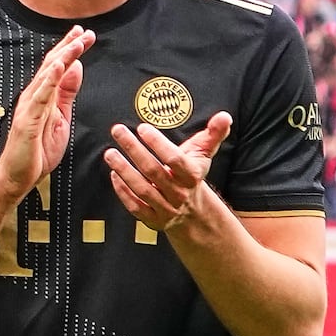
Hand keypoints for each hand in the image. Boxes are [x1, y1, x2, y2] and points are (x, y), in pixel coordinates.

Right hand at [0, 26, 94, 195]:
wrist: (18, 177)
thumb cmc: (37, 150)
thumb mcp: (61, 118)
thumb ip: (66, 94)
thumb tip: (74, 68)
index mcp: (43, 97)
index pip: (58, 68)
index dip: (71, 50)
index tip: (86, 35)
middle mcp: (34, 97)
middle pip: (52, 66)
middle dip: (68, 47)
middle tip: (84, 30)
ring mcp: (29, 108)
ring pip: (47, 76)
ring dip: (63, 57)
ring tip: (77, 41)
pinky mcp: (27, 121)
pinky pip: (40, 97)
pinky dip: (50, 79)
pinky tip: (59, 66)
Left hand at [107, 108, 231, 230]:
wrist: (193, 212)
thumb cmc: (192, 176)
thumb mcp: (204, 155)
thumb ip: (214, 134)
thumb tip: (224, 116)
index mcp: (192, 176)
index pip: (175, 159)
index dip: (158, 144)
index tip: (143, 129)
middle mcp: (179, 193)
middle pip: (154, 171)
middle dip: (134, 150)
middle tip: (118, 131)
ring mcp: (166, 208)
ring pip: (142, 189)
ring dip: (124, 170)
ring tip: (110, 153)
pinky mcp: (153, 219)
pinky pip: (135, 206)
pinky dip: (123, 191)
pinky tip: (114, 175)